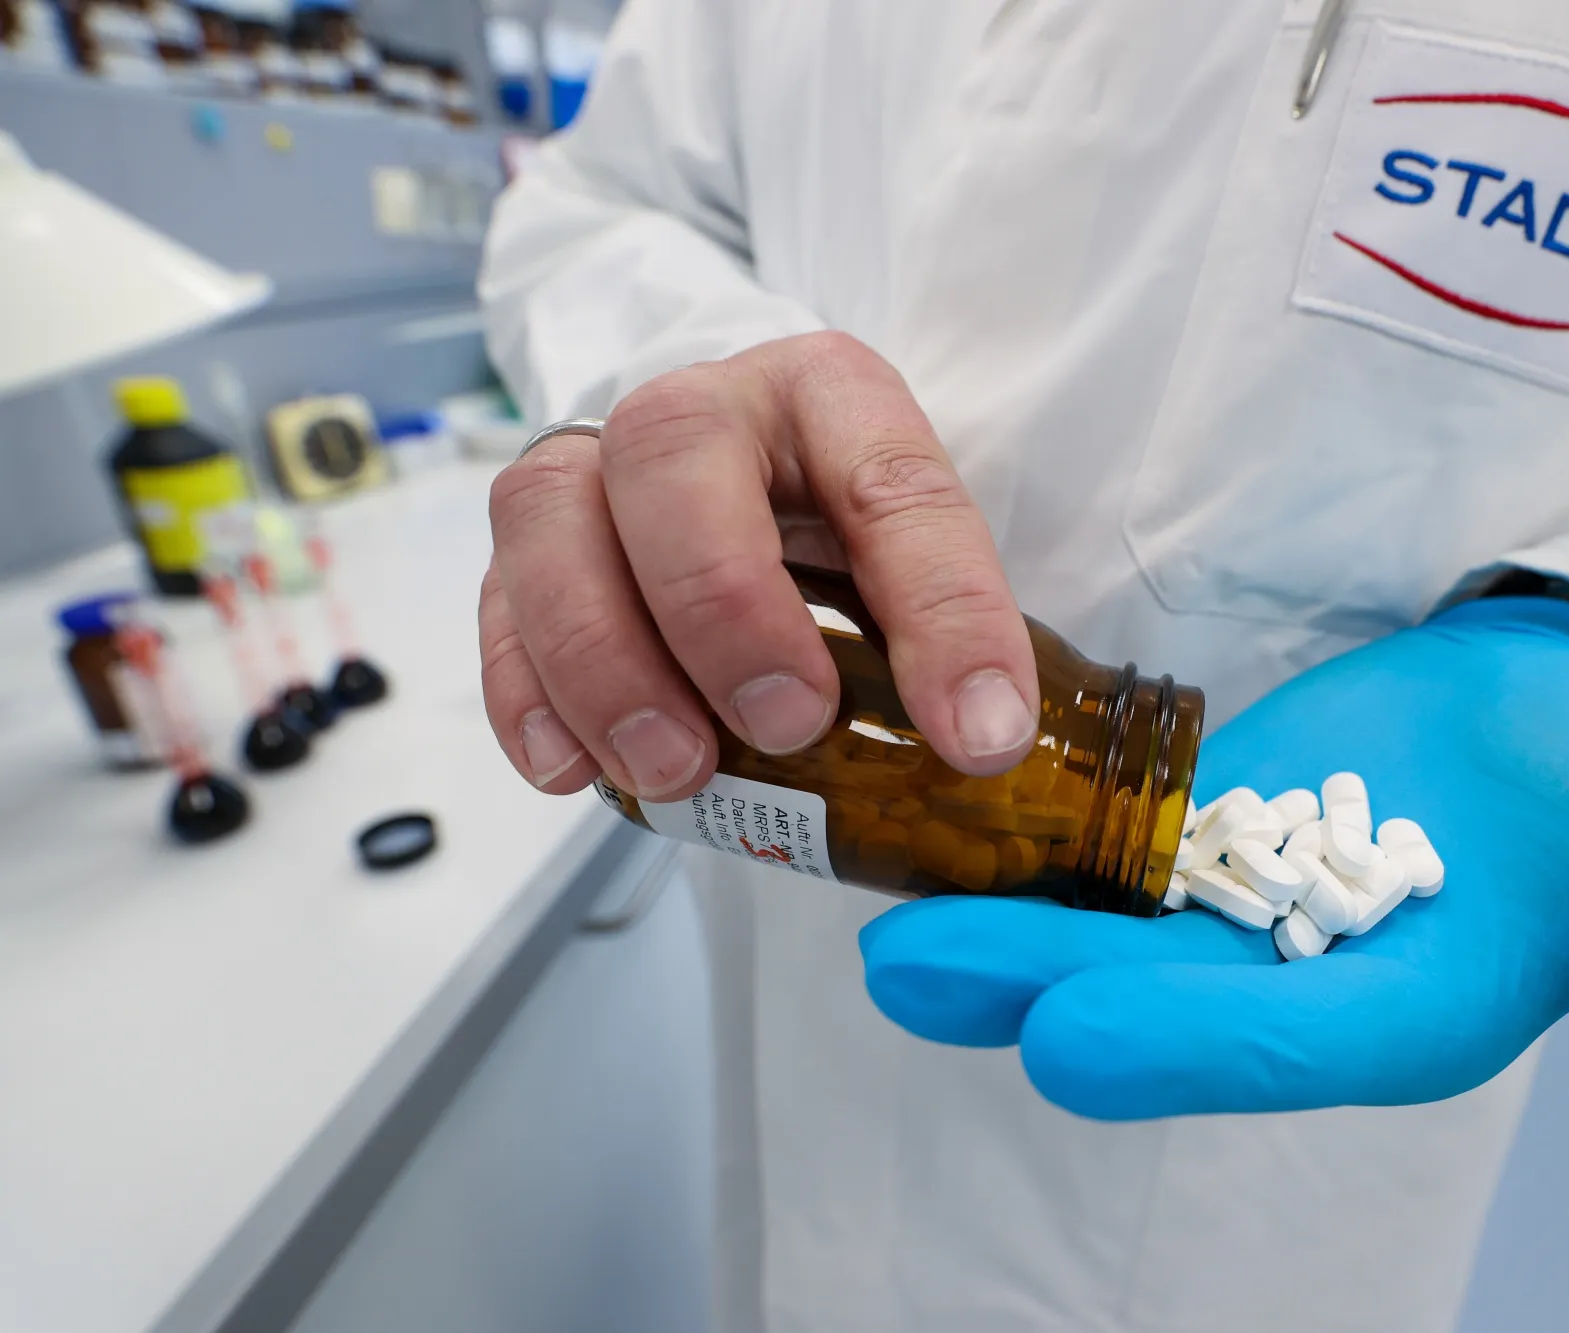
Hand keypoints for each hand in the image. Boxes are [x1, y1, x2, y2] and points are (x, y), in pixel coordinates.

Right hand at [479, 332, 1038, 799]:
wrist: (734, 484)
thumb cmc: (834, 529)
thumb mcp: (911, 556)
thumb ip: (943, 631)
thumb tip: (989, 750)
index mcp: (833, 393)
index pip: (893, 483)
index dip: (945, 613)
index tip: (978, 736)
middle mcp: (704, 404)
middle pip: (673, 452)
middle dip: (724, 602)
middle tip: (786, 725)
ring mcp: (595, 463)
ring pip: (552, 513)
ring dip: (607, 659)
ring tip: (674, 769)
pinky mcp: (526, 541)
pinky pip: (495, 598)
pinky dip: (526, 694)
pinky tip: (572, 770)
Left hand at [858, 596, 1568, 1303]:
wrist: (1561, 704)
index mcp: (1405, 1019)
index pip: (1288, 1046)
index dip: (1186, 1044)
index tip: (1069, 1033)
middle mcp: (1301, 991)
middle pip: (1162, 998)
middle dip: (1043, 990)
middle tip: (912, 972)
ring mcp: (1235, 917)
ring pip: (1109, 930)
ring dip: (999, 927)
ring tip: (884, 925)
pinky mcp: (1195, 842)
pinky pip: (1099, 853)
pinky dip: (1025, 849)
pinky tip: (935, 834)